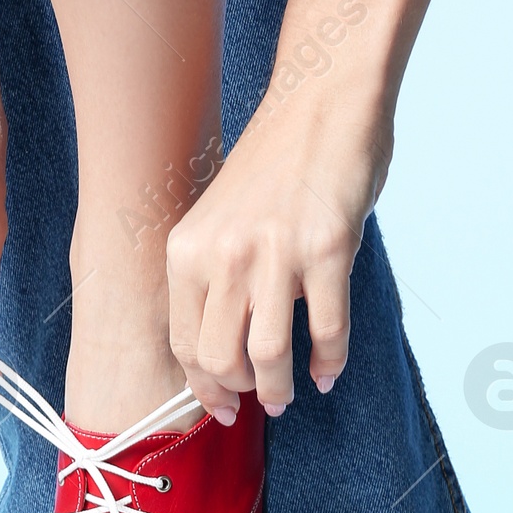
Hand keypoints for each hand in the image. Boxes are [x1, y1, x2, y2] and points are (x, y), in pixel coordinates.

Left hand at [164, 56, 391, 419]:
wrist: (322, 104)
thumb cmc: (276, 164)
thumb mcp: (220, 220)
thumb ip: (216, 276)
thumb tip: (228, 344)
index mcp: (188, 249)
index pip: (183, 343)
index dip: (202, 387)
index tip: (220, 407)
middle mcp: (224, 254)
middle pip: (219, 359)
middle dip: (240, 394)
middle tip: (259, 401)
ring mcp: (275, 253)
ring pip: (268, 357)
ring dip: (280, 390)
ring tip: (290, 395)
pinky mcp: (326, 250)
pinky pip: (326, 330)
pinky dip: (329, 362)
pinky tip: (328, 372)